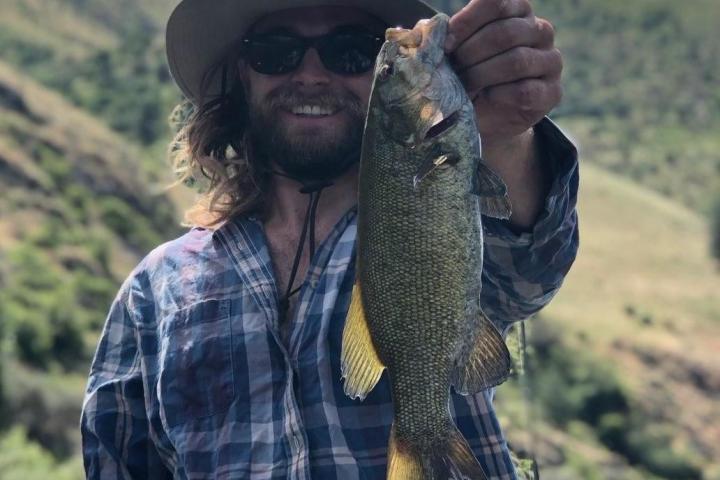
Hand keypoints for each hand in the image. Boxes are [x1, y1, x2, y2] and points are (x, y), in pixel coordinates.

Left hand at [445, 0, 562, 146]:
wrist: (487, 117)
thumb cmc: (471, 76)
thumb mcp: (460, 53)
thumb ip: (453, 38)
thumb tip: (433, 33)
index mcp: (517, 11)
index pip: (495, 2)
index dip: (467, 21)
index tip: (446, 44)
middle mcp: (540, 31)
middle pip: (505, 32)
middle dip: (471, 53)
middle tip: (454, 70)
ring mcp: (550, 61)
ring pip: (516, 60)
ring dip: (482, 75)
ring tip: (464, 87)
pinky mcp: (552, 91)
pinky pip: (524, 90)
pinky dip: (498, 96)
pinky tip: (485, 98)